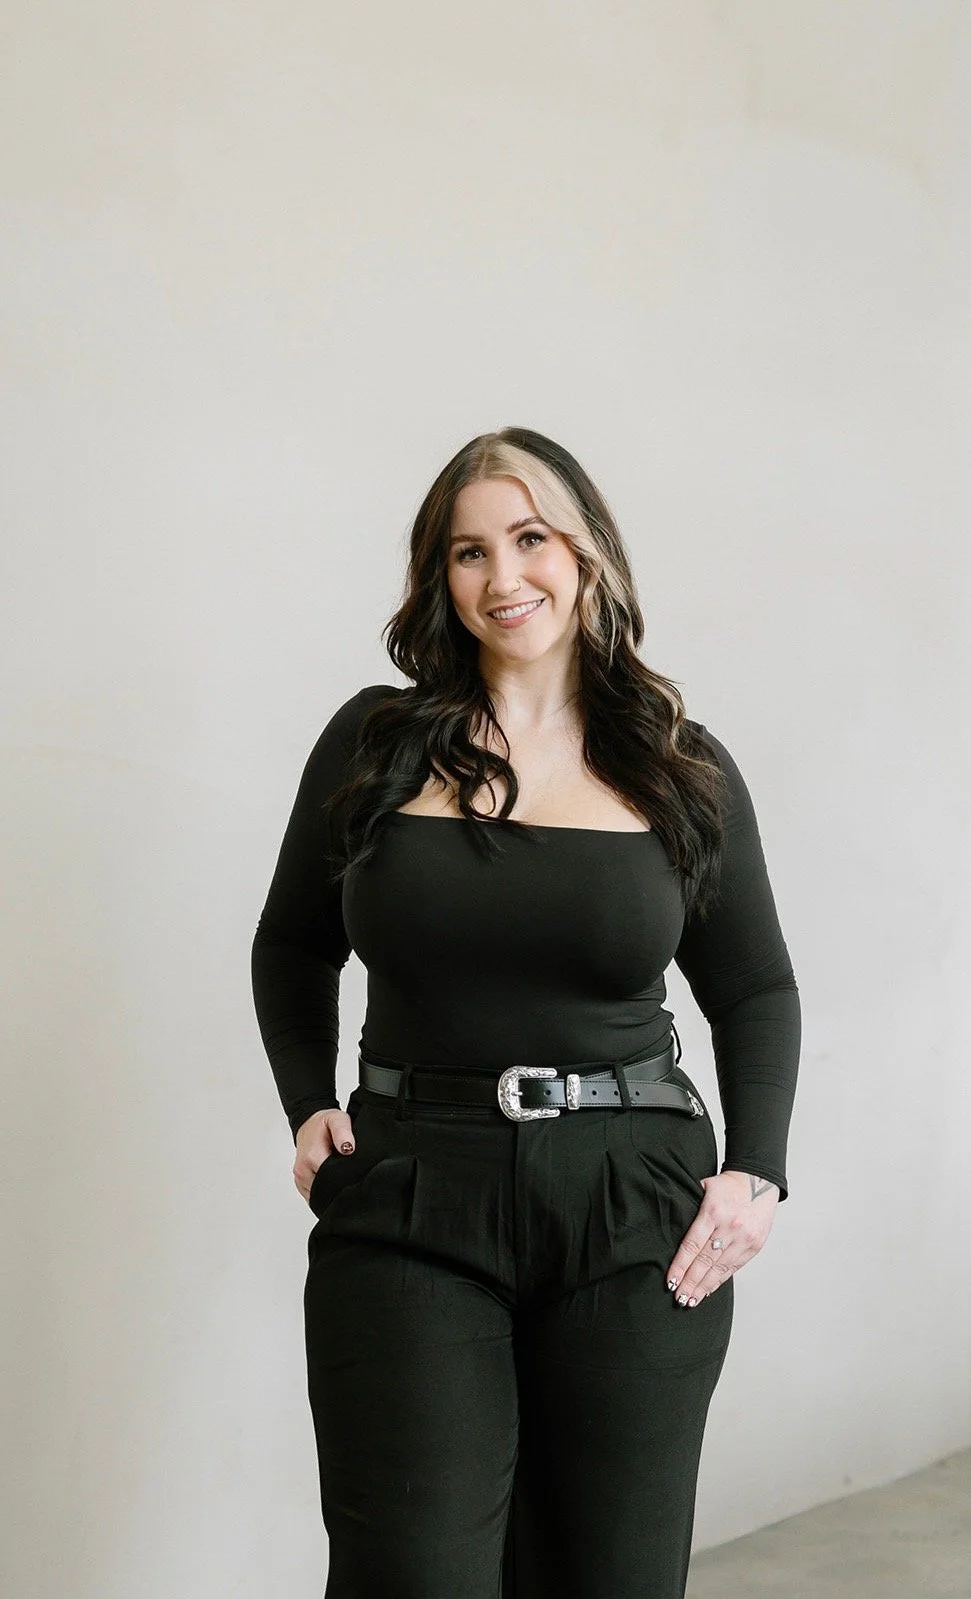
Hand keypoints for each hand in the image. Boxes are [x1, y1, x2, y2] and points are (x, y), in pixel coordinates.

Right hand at [293, 1108, 355, 1203]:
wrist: (308, 1124)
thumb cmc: (323, 1123)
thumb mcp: (337, 1120)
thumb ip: (343, 1132)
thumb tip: (348, 1148)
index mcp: (312, 1157)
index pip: (332, 1179)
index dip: (345, 1178)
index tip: (353, 1172)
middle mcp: (302, 1170)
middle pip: (326, 1189)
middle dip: (339, 1185)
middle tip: (349, 1173)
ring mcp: (300, 1178)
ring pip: (319, 1195)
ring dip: (331, 1189)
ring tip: (339, 1174)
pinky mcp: (300, 1183)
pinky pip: (314, 1195)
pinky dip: (323, 1191)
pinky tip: (331, 1180)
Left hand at [665, 1169, 778, 1305]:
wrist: (759, 1180)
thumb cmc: (727, 1185)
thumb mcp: (704, 1187)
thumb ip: (690, 1208)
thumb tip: (667, 1225)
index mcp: (713, 1211)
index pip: (692, 1245)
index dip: (680, 1266)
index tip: (670, 1281)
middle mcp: (729, 1227)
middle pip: (705, 1261)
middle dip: (690, 1282)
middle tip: (678, 1298)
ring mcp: (743, 1238)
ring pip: (720, 1268)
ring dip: (704, 1287)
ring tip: (691, 1300)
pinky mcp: (754, 1246)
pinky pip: (734, 1267)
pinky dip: (720, 1280)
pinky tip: (708, 1290)